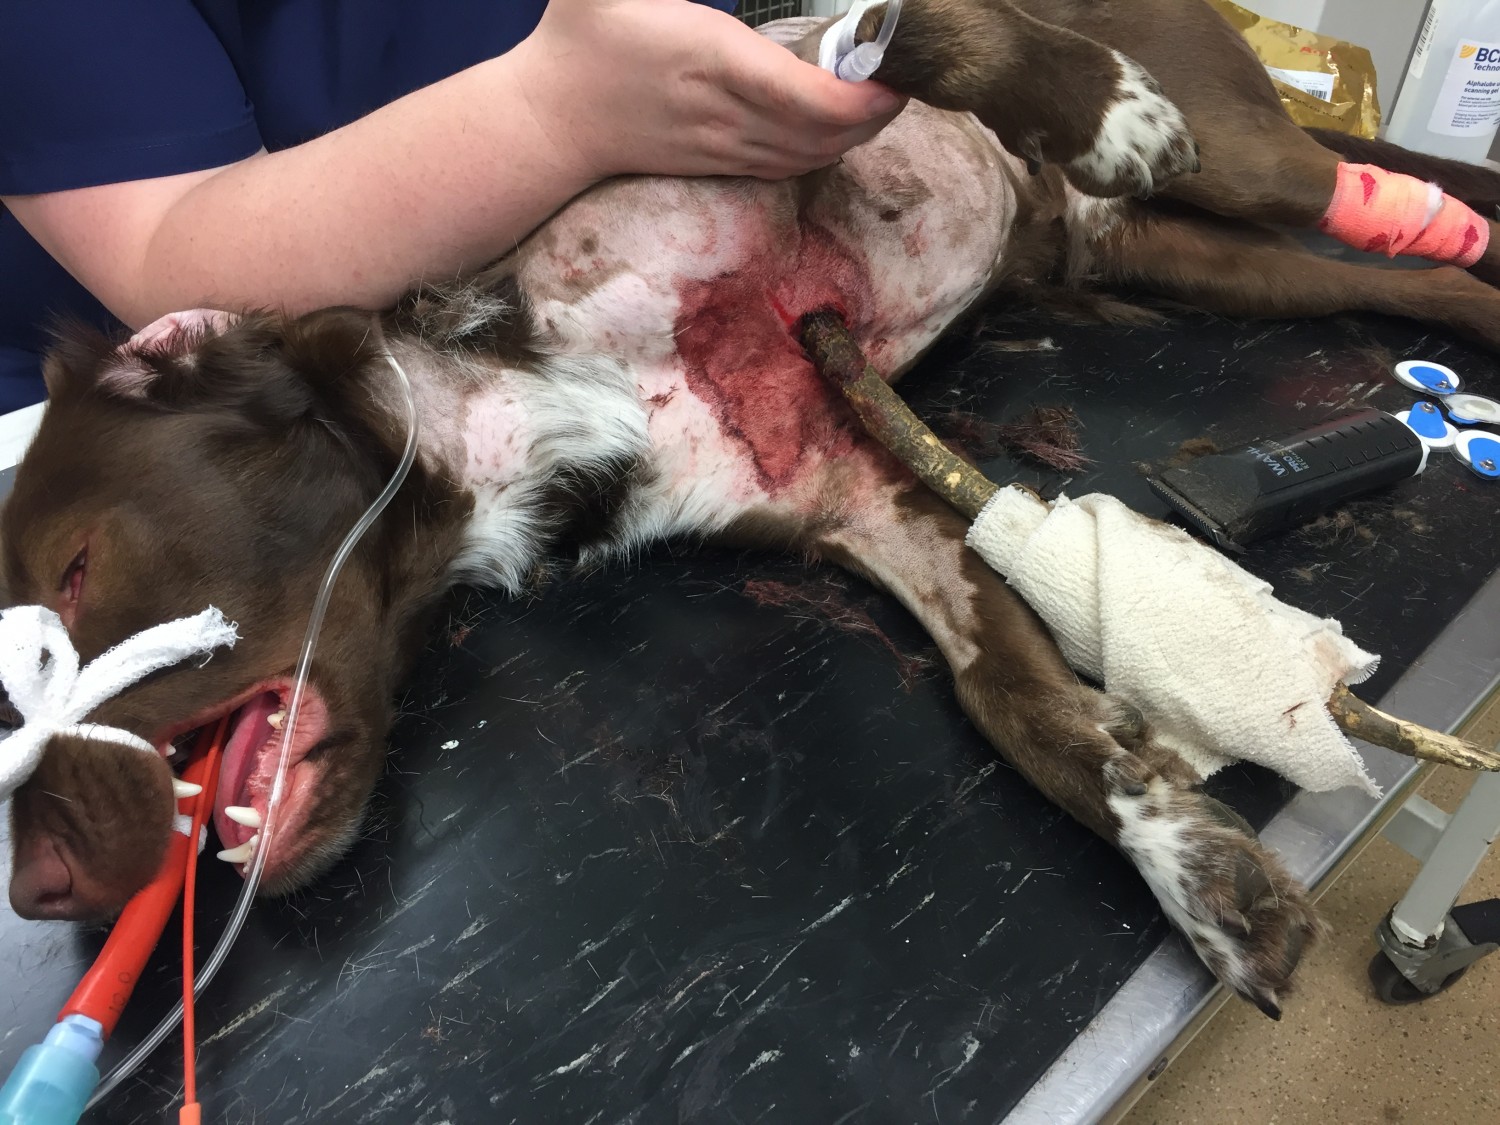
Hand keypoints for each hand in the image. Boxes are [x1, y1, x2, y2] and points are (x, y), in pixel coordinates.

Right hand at [515, 0, 906, 179]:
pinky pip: (791, 167)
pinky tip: (846, 125)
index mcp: (709, 60)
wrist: (551, 120)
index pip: (804, 95)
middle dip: (878, 111)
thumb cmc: (578, 39)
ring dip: (859, 133)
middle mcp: (726, 114)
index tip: (893, 70)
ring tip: (887, 95)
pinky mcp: (721, 164)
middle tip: (906, 72)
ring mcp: (726, 147)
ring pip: (813, 156)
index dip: (860, 95)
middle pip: (825, 133)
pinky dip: (829, 150)